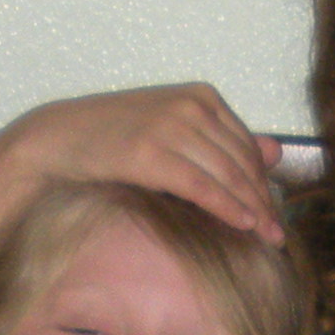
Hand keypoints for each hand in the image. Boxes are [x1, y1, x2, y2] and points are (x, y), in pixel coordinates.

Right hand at [0, 86, 284, 258]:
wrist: (57, 139)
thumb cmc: (115, 138)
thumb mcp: (175, 130)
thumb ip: (223, 139)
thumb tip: (276, 151)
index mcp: (201, 96)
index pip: (246, 144)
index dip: (263, 182)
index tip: (275, 212)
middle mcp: (190, 106)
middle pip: (242, 161)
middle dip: (262, 200)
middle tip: (277, 234)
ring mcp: (170, 127)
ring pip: (227, 175)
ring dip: (251, 209)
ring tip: (267, 238)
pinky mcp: (150, 152)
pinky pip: (201, 185)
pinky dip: (226, 207)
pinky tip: (243, 225)